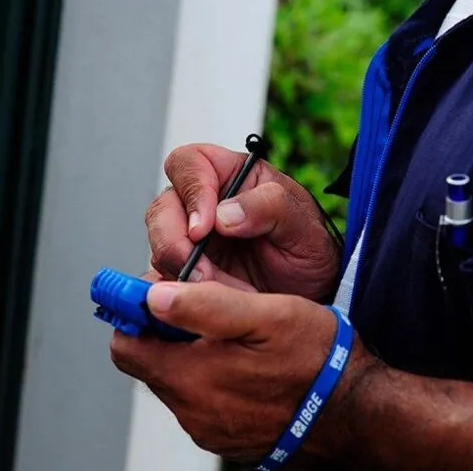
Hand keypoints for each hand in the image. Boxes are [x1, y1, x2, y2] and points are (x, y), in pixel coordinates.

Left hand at [109, 280, 375, 464]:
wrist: (355, 411)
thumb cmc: (317, 360)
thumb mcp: (268, 316)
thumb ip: (207, 305)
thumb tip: (155, 297)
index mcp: (192, 377)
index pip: (126, 344)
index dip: (136, 312)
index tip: (158, 294)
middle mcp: (192, 409)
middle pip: (150, 362)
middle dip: (167, 332)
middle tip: (206, 309)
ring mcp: (208, 427)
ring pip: (177, 381)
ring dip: (192, 355)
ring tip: (235, 337)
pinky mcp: (226, 435)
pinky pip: (201, 401)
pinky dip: (212, 379)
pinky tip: (247, 365)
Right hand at [146, 143, 339, 299]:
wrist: (313, 293)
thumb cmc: (309, 248)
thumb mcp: (303, 224)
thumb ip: (270, 207)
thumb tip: (223, 215)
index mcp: (230, 176)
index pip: (189, 163)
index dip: (191, 191)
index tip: (204, 228)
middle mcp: (203, 205)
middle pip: (162, 209)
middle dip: (175, 242)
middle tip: (203, 272)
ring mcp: (190, 241)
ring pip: (159, 248)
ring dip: (182, 274)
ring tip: (219, 291)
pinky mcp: (184, 276)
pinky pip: (163, 283)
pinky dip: (177, 297)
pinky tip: (202, 307)